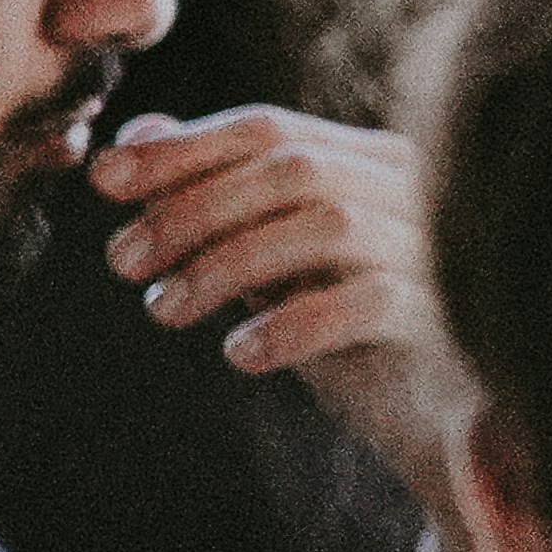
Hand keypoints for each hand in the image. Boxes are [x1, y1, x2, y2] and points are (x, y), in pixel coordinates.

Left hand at [84, 107, 461, 515]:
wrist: (447, 424)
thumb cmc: (356, 337)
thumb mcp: (275, 261)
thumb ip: (219, 196)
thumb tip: (134, 136)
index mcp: (372, 161)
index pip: (270, 127)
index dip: (182, 148)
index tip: (103, 180)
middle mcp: (414, 189)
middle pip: (292, 168)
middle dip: (192, 207)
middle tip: (122, 259)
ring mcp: (437, 249)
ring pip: (325, 224)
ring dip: (226, 262)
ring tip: (161, 309)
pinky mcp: (448, 318)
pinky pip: (366, 300)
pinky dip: (291, 322)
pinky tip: (240, 355)